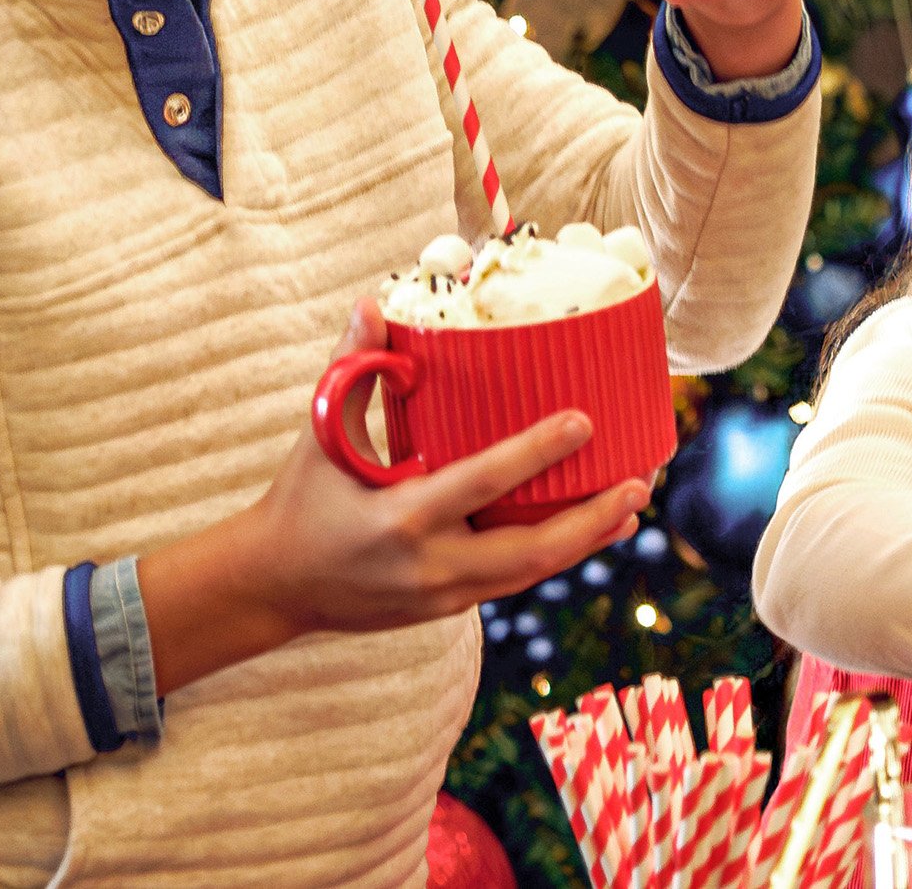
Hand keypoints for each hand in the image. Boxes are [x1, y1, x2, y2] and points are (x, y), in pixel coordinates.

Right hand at [138, 301, 647, 692]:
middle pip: (530, 550)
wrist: (273, 586)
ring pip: (530, 574)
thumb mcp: (322, 433)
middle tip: (638, 482)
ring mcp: (441, 595)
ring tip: (630, 507)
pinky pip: (511, 582)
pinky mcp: (445, 609)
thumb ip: (352, 367)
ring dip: (584, 542)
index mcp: (401, 516)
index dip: (538, 453)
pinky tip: (584, 532)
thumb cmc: (301, 500)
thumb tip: (372, 302)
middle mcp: (430, 564)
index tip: (583, 422)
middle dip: (590, 520)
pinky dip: (551, 557)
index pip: (484, 482)